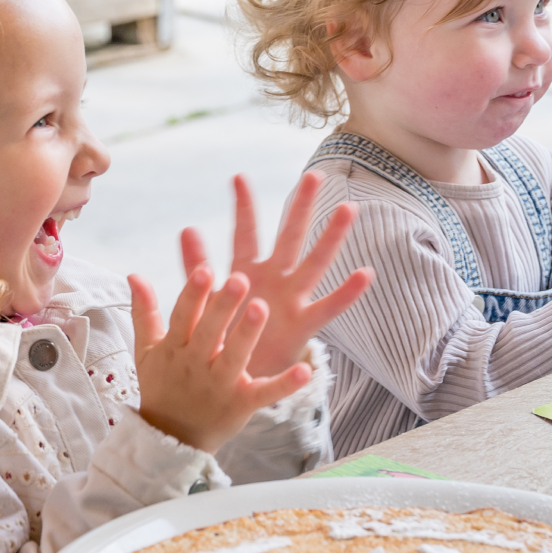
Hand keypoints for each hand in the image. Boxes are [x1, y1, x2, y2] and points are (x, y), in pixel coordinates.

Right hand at [129, 266, 313, 454]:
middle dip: (223, 306)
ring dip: (248, 334)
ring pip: (235, 357)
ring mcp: (220, 385)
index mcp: (175, 347)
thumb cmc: (162, 386)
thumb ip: (144, 311)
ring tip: (262, 307)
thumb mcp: (147, 350)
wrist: (169, 438)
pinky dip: (285, 384)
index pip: (183, 316)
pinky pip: (265, 393)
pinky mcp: (242, 404)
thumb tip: (134, 274)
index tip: (206, 268)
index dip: (193, 294)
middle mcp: (196, 364)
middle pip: (210, 332)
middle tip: (239, 279)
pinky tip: (305, 370)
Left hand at [179, 172, 373, 378]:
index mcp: (247, 272)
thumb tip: (185, 228)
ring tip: (347, 209)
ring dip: (331, 237)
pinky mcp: (302, 326)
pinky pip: (328, 307)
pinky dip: (347, 292)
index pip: (245, 234)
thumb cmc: (224, 334)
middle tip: (314, 176)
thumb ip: (196, 265)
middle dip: (300, 208)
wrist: (238, 376)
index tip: (238, 177)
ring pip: (315, 263)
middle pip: (289, 237)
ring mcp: (292, 300)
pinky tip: (365, 273)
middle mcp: (274, 280)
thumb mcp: (207, 298)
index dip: (242, 207)